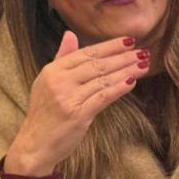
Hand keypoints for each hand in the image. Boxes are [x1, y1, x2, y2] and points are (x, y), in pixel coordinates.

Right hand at [4, 32, 149, 175]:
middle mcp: (59, 81)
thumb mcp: (47, 81)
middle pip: (97, 64)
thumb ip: (61, 57)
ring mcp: (68, 98)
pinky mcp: (77, 115)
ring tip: (143, 65)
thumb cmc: (44, 113)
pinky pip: (103, 97)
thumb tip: (70, 34)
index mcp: (52, 70)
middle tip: (143, 52)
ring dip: (126, 71)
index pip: (86, 52)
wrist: (35, 144)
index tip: (129, 41)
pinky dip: (118, 88)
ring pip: (103, 79)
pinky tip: (132, 82)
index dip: (109, 46)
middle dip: (123, 57)